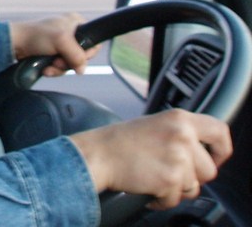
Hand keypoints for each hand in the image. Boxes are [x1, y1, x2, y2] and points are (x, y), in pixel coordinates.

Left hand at [9, 13, 96, 75]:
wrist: (14, 44)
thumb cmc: (35, 35)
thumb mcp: (61, 40)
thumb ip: (77, 55)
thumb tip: (82, 69)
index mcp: (75, 22)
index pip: (93, 41)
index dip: (87, 53)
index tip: (77, 56)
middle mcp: (70, 33)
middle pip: (82, 56)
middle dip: (69, 62)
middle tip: (58, 60)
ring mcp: (61, 45)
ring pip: (71, 64)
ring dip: (60, 68)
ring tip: (49, 65)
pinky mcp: (52, 55)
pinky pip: (61, 68)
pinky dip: (53, 70)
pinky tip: (45, 68)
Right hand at [71, 109, 231, 208]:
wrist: (97, 154)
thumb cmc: (120, 142)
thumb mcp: (155, 124)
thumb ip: (180, 133)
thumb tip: (201, 153)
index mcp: (179, 119)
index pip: (220, 132)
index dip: (221, 150)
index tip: (213, 158)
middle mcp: (182, 136)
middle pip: (209, 169)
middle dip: (191, 177)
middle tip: (169, 171)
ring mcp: (177, 158)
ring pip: (194, 187)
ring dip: (175, 188)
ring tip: (154, 176)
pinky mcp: (170, 179)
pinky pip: (176, 199)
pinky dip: (161, 198)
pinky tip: (147, 185)